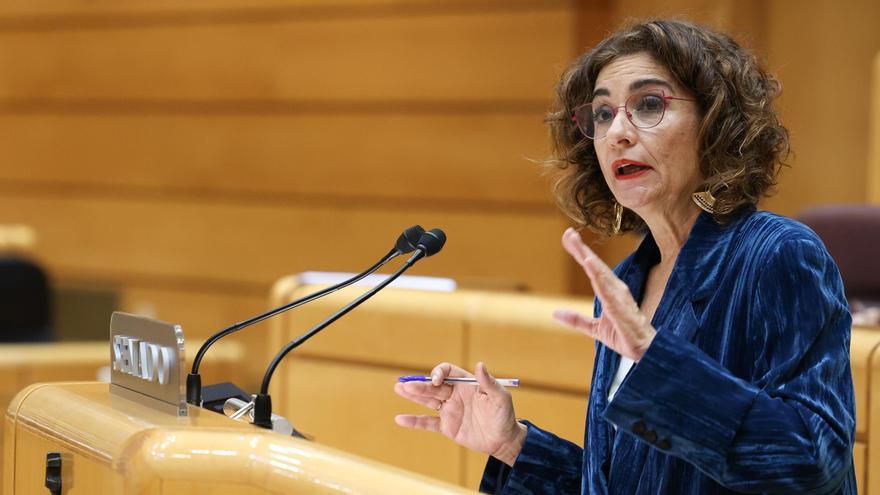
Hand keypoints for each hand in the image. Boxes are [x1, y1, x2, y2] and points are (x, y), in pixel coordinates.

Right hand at [394, 362, 526, 466]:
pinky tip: (400, 419)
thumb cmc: (504, 416)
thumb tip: (480, 364)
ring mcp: (450, 410)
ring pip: (427, 400)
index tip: (436, 381)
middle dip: (420, 385)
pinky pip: (428, 422)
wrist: (504, 440)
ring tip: (398, 388)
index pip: (448, 372)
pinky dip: (414, 421)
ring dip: (413, 395)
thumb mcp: (500, 397)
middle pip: (433, 386)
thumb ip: (488, 382)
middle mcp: (455, 395)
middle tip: (405, 385)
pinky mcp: (447, 426)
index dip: (439, 373)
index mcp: (466, 384)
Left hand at [554, 228, 655, 360]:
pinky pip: (606, 288)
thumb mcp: (594, 329)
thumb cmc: (624, 336)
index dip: (580, 253)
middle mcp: (614, 289)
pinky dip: (597, 274)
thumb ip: (576, 320)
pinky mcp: (620, 306)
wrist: (645, 351)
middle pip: (595, 265)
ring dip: (586, 255)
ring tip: (575, 241)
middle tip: (568, 232)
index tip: (568, 238)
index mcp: (609, 291)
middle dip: (581, 248)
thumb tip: (555, 313)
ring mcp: (618, 295)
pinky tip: (588, 263)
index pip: (592, 269)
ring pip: (599, 271)